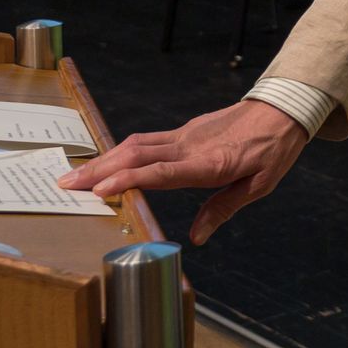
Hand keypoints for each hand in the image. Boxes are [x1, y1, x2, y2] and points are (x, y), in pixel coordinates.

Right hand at [59, 99, 309, 245]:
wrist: (282, 109)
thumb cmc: (273, 150)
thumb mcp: (259, 185)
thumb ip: (224, 208)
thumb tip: (197, 237)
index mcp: (210, 163)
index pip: (162, 171)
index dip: (129, 180)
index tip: (99, 191)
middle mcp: (190, 146)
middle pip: (136, 155)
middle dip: (99, 171)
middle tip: (65, 186)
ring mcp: (185, 135)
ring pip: (136, 144)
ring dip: (103, 159)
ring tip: (74, 176)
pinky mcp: (184, 129)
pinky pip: (146, 139)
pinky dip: (119, 150)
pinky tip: (104, 162)